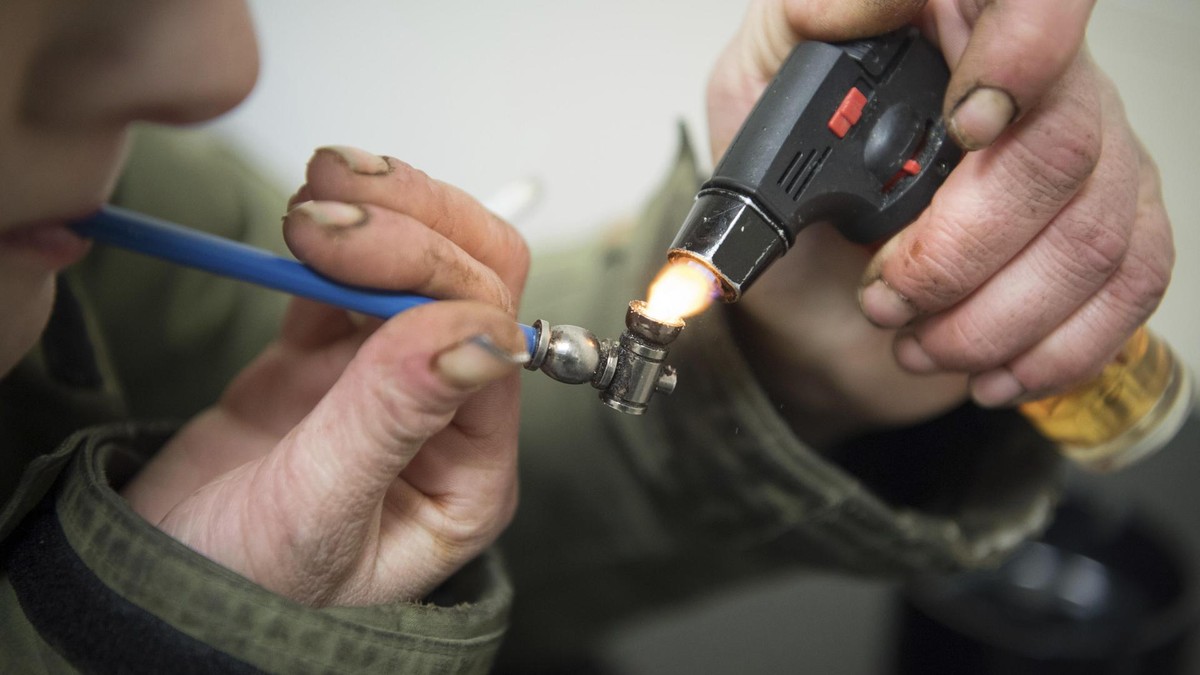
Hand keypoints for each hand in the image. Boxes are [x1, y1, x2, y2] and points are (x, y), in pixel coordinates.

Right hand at [122, 146, 530, 605]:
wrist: (151, 593)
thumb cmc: (241, 590)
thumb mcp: (314, 515)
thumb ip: (390, 420)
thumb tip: (480, 335)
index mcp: (471, 469)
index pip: (492, 339)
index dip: (430, 275)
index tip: (345, 248)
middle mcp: (445, 418)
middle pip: (471, 283)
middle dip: (409, 227)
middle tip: (326, 198)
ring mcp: (387, 383)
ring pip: (418, 267)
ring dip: (377, 214)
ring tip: (313, 190)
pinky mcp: (327, 362)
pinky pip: (346, 284)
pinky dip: (329, 243)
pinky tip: (300, 226)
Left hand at [707, 0, 1171, 444]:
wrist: (814, 301)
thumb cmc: (791, 193)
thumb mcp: (755, 93)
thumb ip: (800, 26)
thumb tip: (848, 0)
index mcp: (961, 32)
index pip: (1036, 4)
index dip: (1021, 53)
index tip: (967, 125)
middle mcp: (1043, 86)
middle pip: (1058, 148)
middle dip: (957, 250)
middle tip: (883, 291)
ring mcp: (1090, 159)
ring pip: (1091, 237)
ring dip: (991, 317)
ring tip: (915, 340)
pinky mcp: (1111, 232)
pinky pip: (1129, 287)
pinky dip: (1054, 348)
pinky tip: (991, 368)